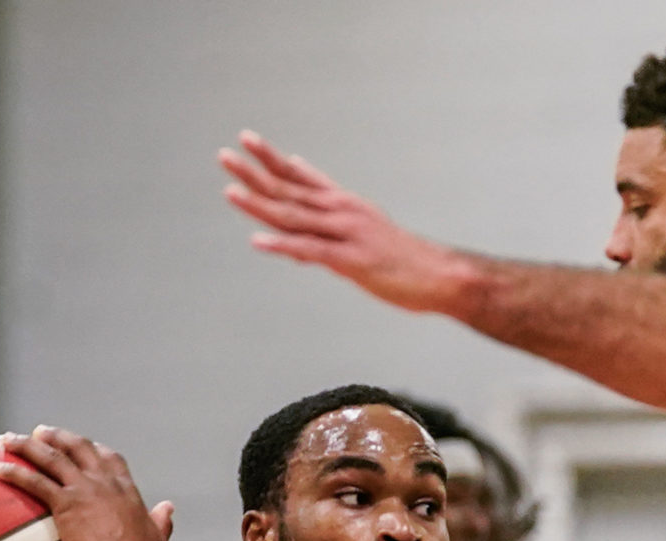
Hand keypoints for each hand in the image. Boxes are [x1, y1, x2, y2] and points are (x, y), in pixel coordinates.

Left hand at [0, 426, 173, 540]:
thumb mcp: (158, 537)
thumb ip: (162, 520)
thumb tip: (168, 507)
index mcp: (126, 489)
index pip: (110, 459)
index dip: (95, 449)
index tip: (84, 445)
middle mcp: (104, 482)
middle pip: (78, 448)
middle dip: (58, 436)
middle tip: (40, 432)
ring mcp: (84, 490)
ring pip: (52, 457)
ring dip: (28, 445)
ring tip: (9, 439)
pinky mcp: (66, 503)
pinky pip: (35, 481)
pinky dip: (15, 472)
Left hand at [219, 130, 473, 313]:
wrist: (441, 275)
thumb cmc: (403, 259)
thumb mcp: (364, 235)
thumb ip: (331, 228)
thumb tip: (302, 231)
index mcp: (343, 204)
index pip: (300, 176)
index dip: (272, 158)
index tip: (246, 140)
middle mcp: (342, 212)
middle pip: (289, 191)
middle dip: (254, 174)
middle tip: (224, 156)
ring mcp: (346, 234)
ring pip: (295, 216)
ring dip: (260, 204)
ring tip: (230, 191)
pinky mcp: (352, 261)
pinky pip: (310, 251)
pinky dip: (282, 246)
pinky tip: (257, 241)